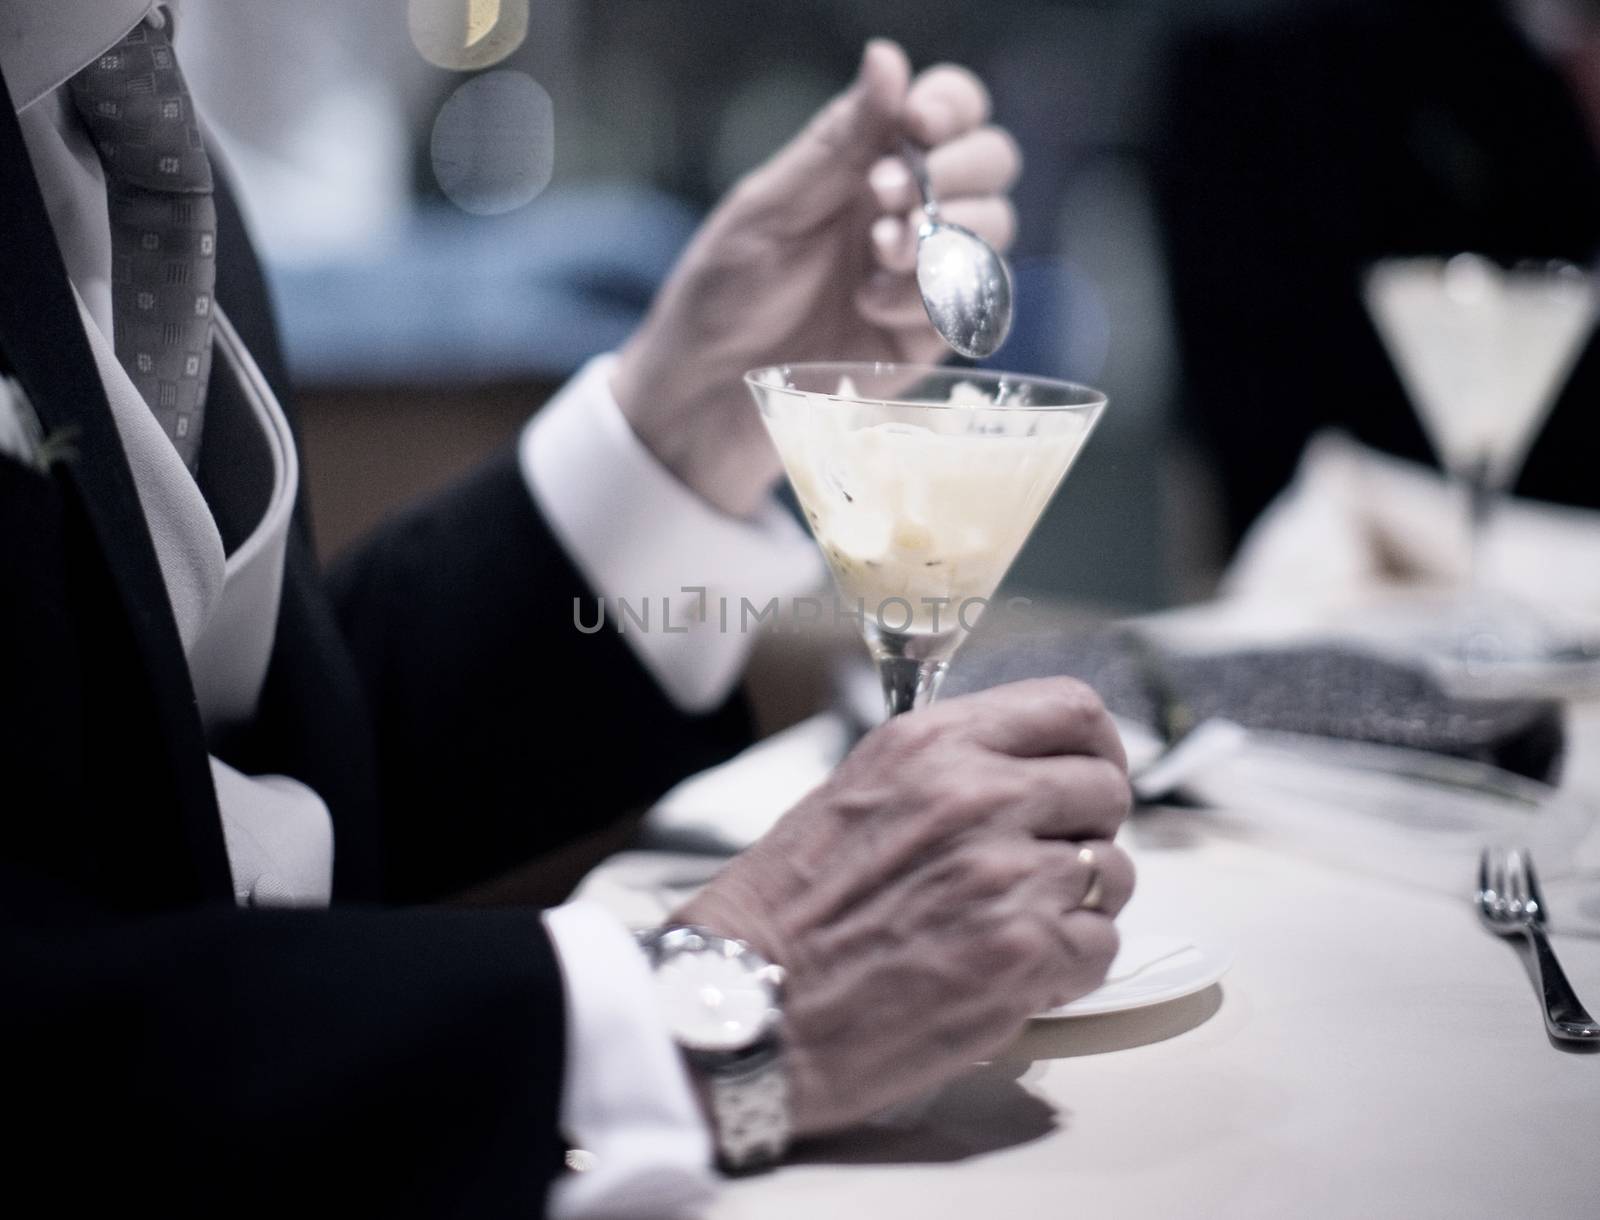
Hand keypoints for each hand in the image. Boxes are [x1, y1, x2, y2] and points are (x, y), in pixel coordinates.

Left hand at [612, 39, 1021, 516]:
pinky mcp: (929, 338)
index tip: (917, 126)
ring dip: (945, 234)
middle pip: (993, 163)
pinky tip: (871, 307)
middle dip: (956, 173)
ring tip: (877, 255)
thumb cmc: (723, 293)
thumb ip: (837, 142)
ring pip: (995, 231)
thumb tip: (888, 57)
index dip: (951, 106)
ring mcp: (924, 275)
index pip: (950, 108)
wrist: (704, 395)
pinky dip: (932, 299)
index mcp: (868, 163)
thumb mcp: (769, 209)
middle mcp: (908, 211)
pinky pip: (975, 306)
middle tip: (889, 200)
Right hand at [672, 677, 1133, 1136]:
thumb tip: (1025, 773)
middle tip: (1044, 866)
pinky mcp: (1024, 953)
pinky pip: (1099, 945)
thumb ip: (945, 769)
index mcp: (932, 744)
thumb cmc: (786, 910)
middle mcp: (977, 794)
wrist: (746, 1003)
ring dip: (1080, 903)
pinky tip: (1012, 973)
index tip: (1086, 774)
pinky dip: (1068, 965)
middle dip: (1087, 830)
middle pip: (1105, 788)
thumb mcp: (857, 791)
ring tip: (1018, 926)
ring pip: (1112, 871)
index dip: (1095, 746)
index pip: (1070, 708)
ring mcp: (1007, 874)